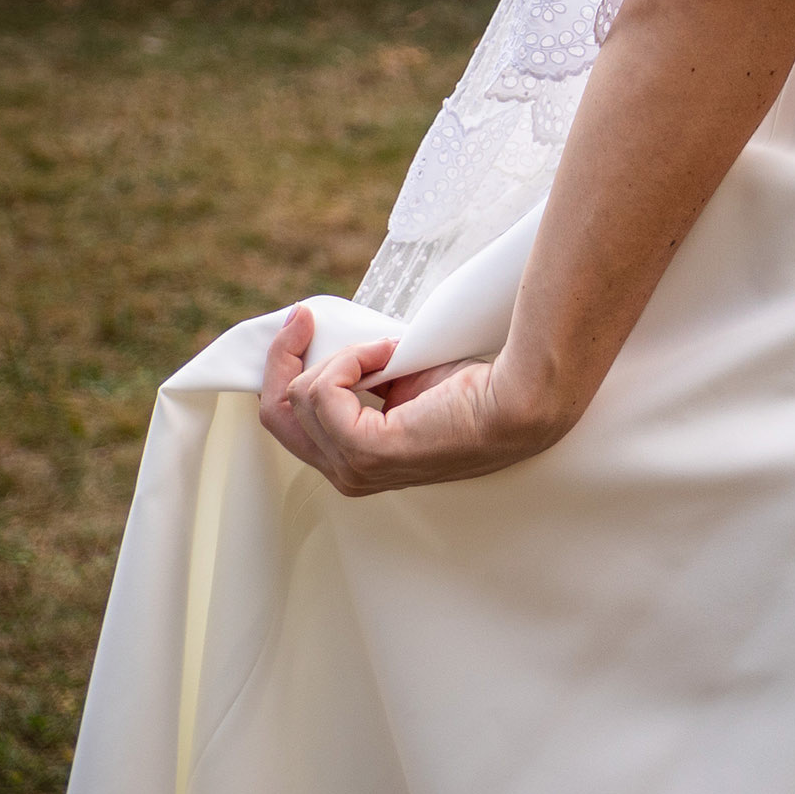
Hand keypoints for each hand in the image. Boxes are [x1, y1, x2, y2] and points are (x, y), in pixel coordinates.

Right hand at [256, 305, 574, 497]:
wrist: (517, 398)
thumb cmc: (473, 386)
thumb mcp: (399, 377)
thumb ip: (362, 373)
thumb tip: (330, 340)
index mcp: (355, 460)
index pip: (290, 423)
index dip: (285, 371)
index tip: (300, 326)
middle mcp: (348, 473)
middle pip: (277, 414)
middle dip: (283, 360)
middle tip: (302, 320)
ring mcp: (354, 469)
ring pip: (298, 398)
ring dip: (341, 357)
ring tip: (388, 348)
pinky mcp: (366, 452)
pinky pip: (324, 392)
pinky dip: (351, 361)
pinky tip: (388, 355)